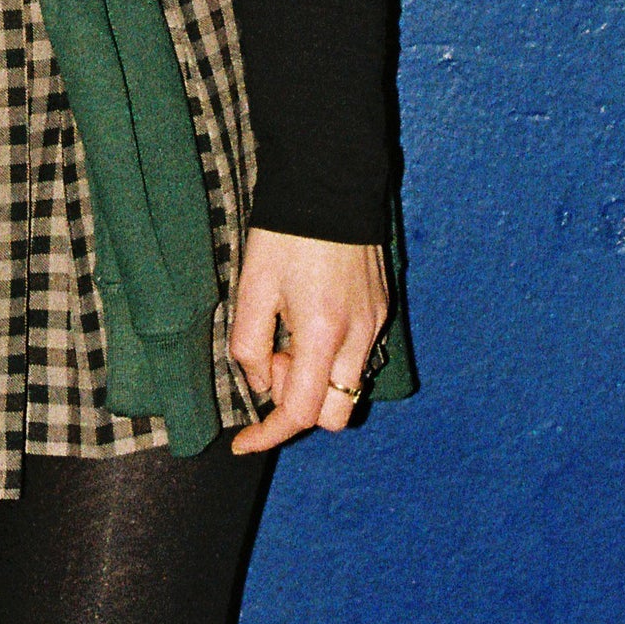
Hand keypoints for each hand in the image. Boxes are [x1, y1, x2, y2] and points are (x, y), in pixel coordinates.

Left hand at [228, 227, 388, 452]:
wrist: (330, 182)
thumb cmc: (285, 233)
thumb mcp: (252, 286)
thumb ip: (248, 345)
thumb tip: (259, 382)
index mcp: (322, 332)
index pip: (299, 412)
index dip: (267, 434)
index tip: (242, 442)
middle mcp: (358, 337)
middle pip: (333, 414)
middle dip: (297, 403)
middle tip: (272, 357)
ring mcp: (376, 323)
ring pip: (348, 387)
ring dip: (314, 379)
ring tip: (289, 332)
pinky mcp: (382, 308)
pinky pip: (358, 355)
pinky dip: (331, 356)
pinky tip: (308, 318)